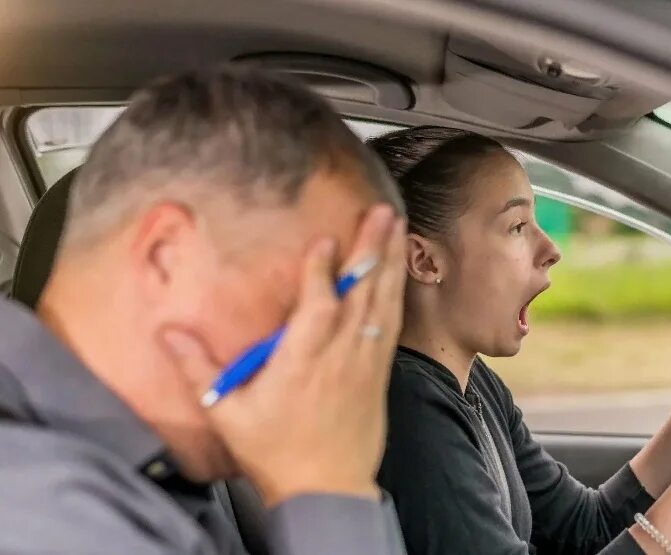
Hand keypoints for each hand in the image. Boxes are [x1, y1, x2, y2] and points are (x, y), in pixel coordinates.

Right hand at [164, 205, 406, 505]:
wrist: (327, 488)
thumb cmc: (276, 452)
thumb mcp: (228, 414)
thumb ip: (198, 370)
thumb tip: (167, 333)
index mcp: (302, 363)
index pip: (317, 308)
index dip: (321, 273)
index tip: (324, 239)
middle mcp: (340, 356)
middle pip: (360, 295)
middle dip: (370, 250)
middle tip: (379, 212)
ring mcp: (365, 362)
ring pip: (382, 304)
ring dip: (390, 262)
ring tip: (395, 226)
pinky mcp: (379, 371)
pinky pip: (392, 323)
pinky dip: (396, 293)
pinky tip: (399, 272)